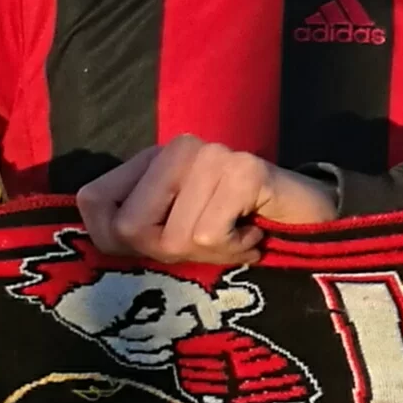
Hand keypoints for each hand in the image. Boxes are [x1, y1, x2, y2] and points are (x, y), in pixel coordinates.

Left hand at [76, 137, 333, 268]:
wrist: (309, 218)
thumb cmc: (233, 229)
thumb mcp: (173, 231)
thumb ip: (134, 229)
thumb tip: (100, 241)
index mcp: (151, 157)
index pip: (93, 201)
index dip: (114, 240)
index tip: (158, 244)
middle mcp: (178, 147)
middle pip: (130, 226)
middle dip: (168, 252)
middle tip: (206, 243)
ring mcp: (213, 154)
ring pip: (174, 236)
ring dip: (209, 254)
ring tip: (234, 237)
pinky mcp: (245, 171)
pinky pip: (210, 233)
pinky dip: (233, 249)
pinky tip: (252, 233)